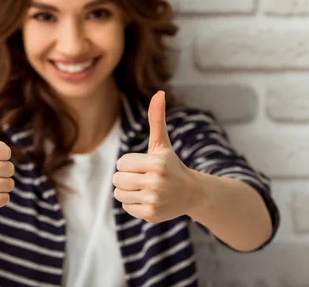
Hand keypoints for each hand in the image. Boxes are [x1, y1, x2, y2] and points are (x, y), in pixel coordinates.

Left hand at [112, 91, 200, 222]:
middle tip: (143, 178)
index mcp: (157, 163)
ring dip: (128, 191)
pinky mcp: (151, 214)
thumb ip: (157, 119)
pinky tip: (148, 199)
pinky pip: (126, 206)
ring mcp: (154, 200)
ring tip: (145, 188)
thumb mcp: (162, 143)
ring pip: (119, 193)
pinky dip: (133, 203)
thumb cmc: (171, 165)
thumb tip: (159, 92)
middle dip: (126, 177)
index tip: (144, 166)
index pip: (121, 163)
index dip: (130, 163)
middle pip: (117, 179)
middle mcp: (156, 182)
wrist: (191, 193)